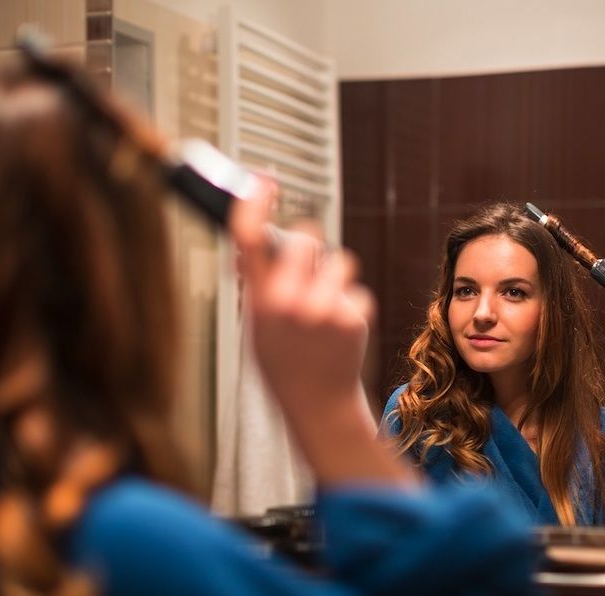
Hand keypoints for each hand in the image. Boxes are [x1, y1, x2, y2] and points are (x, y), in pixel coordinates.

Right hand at [229, 179, 413, 487]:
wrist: (318, 404)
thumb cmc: (285, 364)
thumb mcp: (255, 326)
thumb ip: (254, 287)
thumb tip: (249, 247)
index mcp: (259, 302)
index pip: (250, 240)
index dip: (254, 204)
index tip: (262, 183)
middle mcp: (289, 302)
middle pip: (306, 239)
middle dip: (308, 249)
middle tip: (306, 271)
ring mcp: (323, 309)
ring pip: (339, 260)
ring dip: (334, 276)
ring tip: (324, 308)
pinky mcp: (353, 316)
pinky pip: (355, 289)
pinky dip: (349, 303)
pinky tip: (339, 330)